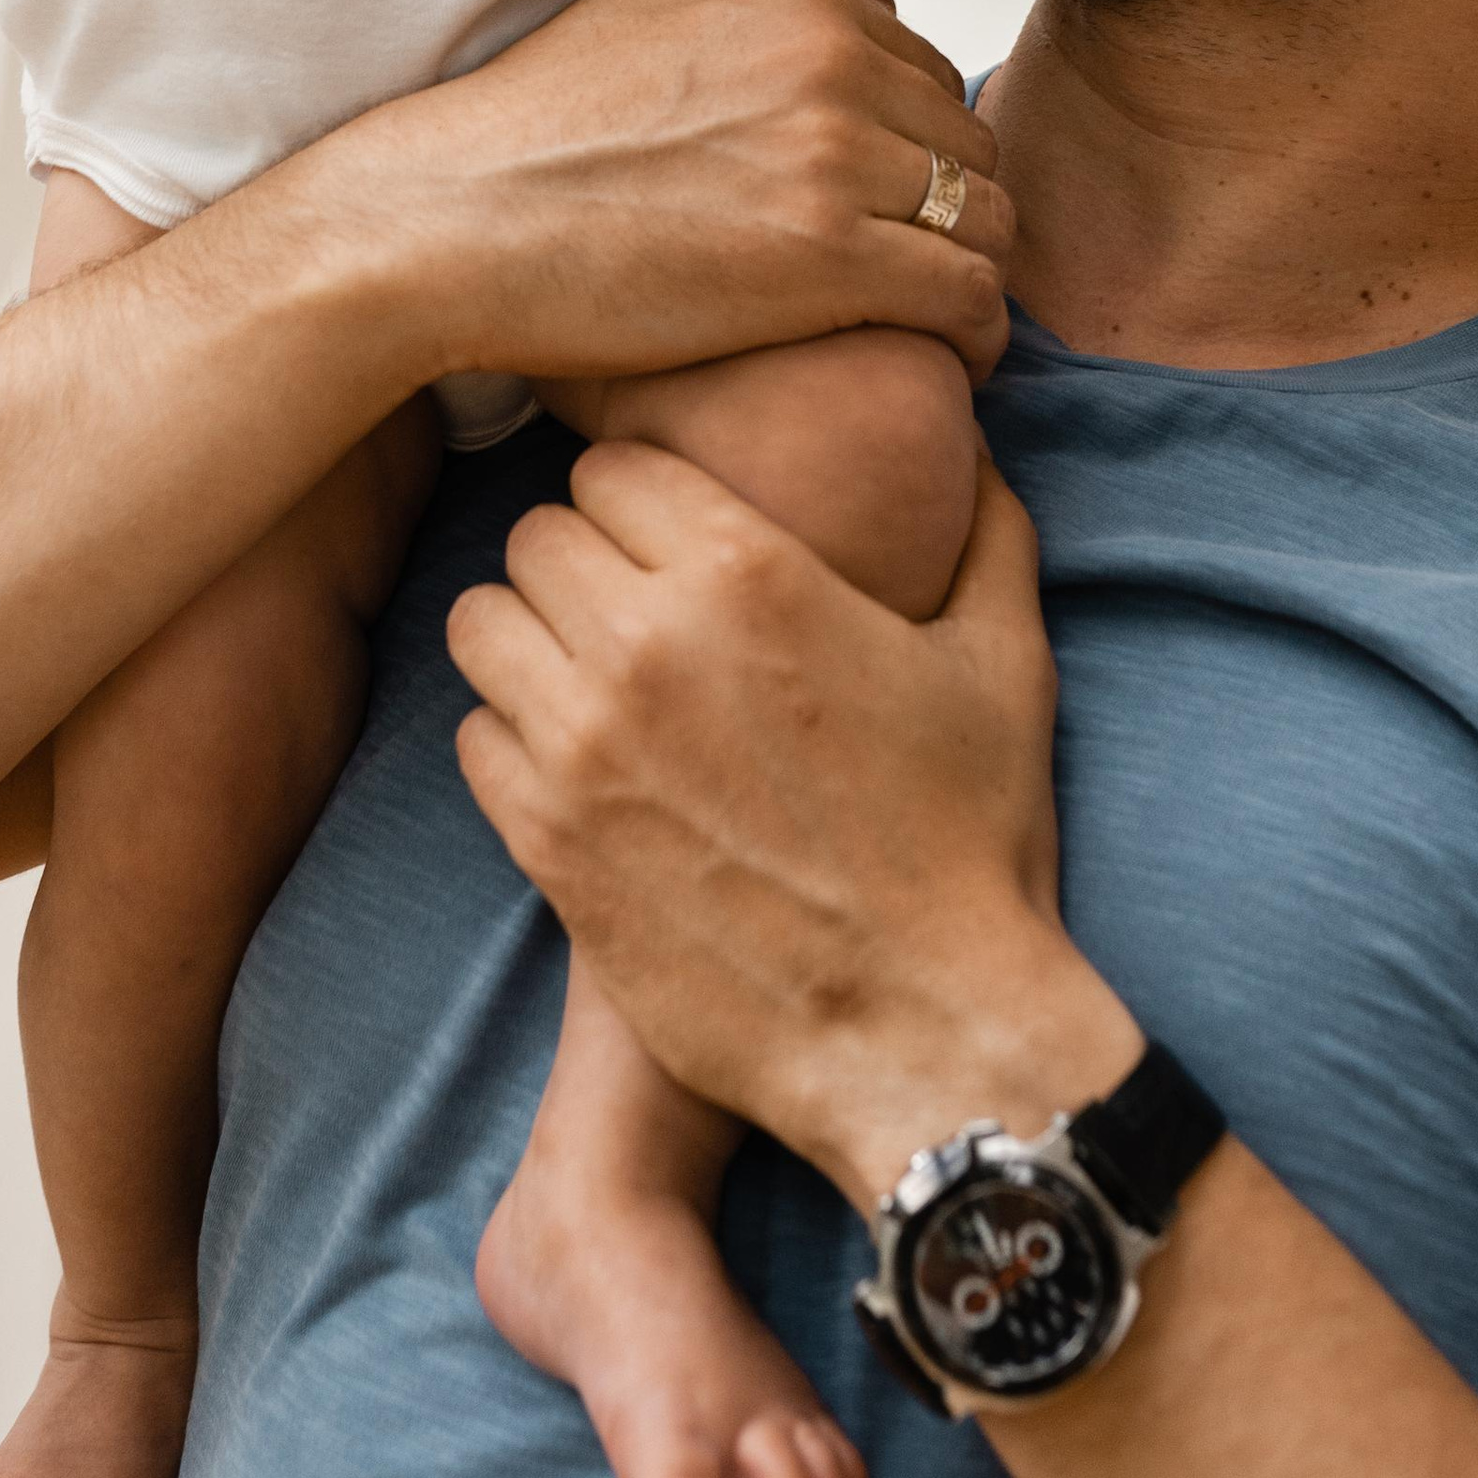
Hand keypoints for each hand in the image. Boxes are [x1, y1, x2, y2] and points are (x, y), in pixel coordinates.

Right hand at [301, 0, 1014, 392]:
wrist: (450, 219)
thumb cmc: (524, 133)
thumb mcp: (648, 16)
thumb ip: (751, 12)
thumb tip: (821, 15)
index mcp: (798, 1)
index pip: (927, 68)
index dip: (920, 145)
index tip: (901, 204)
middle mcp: (831, 61)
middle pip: (970, 139)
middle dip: (958, 208)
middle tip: (927, 274)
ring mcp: (835, 156)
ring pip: (989, 217)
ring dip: (979, 273)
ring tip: (944, 326)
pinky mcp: (829, 257)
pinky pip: (970, 296)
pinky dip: (979, 336)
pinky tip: (955, 365)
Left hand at [448, 443, 1140, 1205]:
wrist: (926, 1029)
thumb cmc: (973, 842)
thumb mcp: (1005, 661)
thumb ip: (985, 532)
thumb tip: (967, 449)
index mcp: (748, 569)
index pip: (610, 466)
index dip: (642, 500)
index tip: (669, 541)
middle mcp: (646, 640)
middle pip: (535, 537)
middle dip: (580, 564)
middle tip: (629, 613)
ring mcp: (583, 744)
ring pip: (481, 626)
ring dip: (529, 644)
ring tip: (587, 681)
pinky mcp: (546, 841)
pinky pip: (472, 740)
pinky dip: (513, 745)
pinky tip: (581, 770)